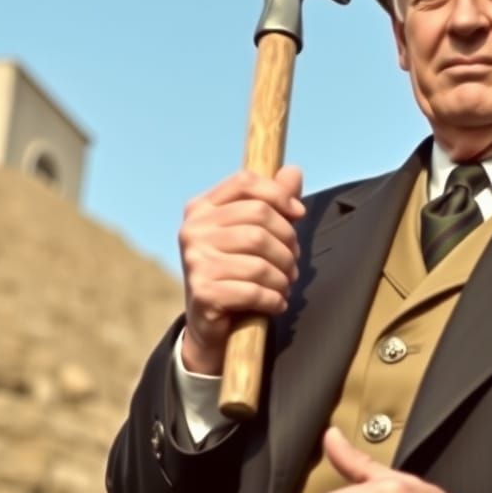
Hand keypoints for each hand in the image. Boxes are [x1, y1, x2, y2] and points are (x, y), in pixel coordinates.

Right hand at [178, 166, 303, 373]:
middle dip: (287, 243)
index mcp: (201, 207)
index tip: (299, 214)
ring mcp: (195, 261)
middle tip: (293, 264)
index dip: (278, 194)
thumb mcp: (253, 232)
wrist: (209, 321)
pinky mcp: (203, 292)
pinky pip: (254, 290)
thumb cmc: (235, 269)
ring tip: (285, 285)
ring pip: (261, 259)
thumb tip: (294, 171)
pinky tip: (276, 303)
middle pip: (259, 219)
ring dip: (283, 277)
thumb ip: (273, 202)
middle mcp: (192, 230)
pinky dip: (274, 299)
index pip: (244, 182)